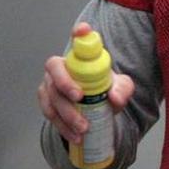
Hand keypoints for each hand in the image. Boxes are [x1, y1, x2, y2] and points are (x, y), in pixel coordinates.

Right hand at [37, 22, 134, 143]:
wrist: (94, 110)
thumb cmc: (104, 91)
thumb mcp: (120, 89)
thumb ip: (123, 89)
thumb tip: (114, 98)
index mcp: (79, 57)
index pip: (78, 39)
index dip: (79, 33)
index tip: (82, 31)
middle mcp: (59, 67)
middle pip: (54, 70)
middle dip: (64, 84)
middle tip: (79, 98)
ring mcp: (49, 84)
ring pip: (50, 96)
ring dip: (65, 113)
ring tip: (83, 128)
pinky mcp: (45, 102)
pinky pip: (49, 113)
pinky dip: (62, 127)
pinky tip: (75, 137)